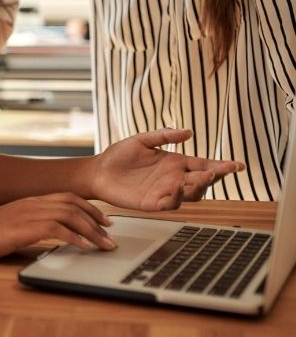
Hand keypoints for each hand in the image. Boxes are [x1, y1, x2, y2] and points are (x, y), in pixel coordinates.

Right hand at [0, 193, 114, 262]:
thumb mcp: (13, 226)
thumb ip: (32, 226)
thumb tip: (54, 236)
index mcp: (30, 201)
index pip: (66, 197)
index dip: (89, 207)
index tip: (103, 220)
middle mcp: (32, 203)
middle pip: (73, 204)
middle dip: (96, 218)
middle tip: (111, 233)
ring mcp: (28, 214)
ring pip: (70, 215)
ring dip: (92, 231)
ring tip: (105, 245)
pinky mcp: (24, 227)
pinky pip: (57, 229)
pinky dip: (75, 237)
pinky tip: (85, 247)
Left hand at [91, 128, 244, 210]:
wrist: (98, 171)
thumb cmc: (119, 155)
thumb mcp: (142, 140)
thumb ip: (163, 135)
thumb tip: (188, 132)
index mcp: (175, 163)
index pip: (204, 165)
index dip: (221, 166)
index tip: (237, 165)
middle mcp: (174, 179)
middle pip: (202, 182)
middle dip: (213, 177)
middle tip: (218, 171)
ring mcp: (165, 192)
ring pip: (191, 195)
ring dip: (198, 187)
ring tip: (201, 177)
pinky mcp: (153, 203)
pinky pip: (170, 204)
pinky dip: (176, 197)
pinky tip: (176, 187)